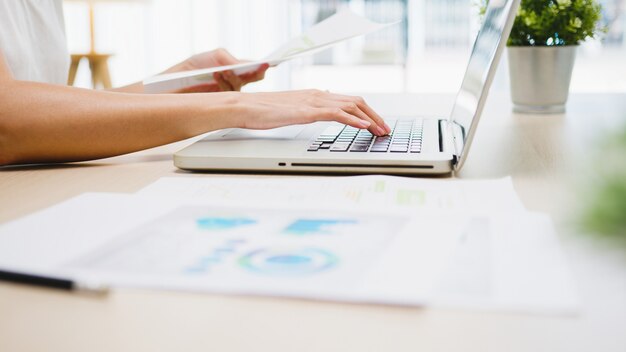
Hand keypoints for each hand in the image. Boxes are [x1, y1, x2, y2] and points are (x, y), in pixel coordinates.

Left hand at [166, 48, 267, 92]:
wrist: (176, 82)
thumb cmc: (194, 67)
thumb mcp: (214, 56)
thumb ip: (229, 58)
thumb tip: (240, 66)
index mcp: (236, 69)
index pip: (254, 69)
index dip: (262, 67)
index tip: (268, 64)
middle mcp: (235, 81)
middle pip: (253, 79)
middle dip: (255, 73)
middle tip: (258, 68)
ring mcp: (229, 92)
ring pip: (240, 86)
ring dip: (233, 77)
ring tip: (222, 70)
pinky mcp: (221, 101)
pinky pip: (229, 94)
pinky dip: (224, 83)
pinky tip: (217, 75)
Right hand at [229, 89, 391, 135]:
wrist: (245, 107)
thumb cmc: (262, 110)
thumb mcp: (290, 109)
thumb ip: (307, 108)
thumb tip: (320, 109)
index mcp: (314, 95)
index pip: (348, 100)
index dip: (366, 112)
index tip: (376, 124)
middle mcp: (317, 95)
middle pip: (355, 101)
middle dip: (374, 116)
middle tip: (385, 129)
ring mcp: (313, 102)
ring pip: (350, 106)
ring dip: (370, 119)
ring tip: (380, 130)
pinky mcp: (307, 111)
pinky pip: (336, 114)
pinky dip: (353, 120)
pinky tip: (363, 127)